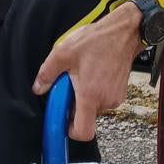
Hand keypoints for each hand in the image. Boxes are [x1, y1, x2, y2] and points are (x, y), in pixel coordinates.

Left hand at [32, 2, 142, 140]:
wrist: (125, 32)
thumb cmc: (99, 40)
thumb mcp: (64, 52)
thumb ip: (47, 73)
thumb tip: (39, 88)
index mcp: (91, 95)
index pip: (83, 132)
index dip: (70, 131)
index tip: (62, 118)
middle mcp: (105, 100)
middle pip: (85, 116)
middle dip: (74, 103)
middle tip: (70, 82)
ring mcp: (115, 97)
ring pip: (93, 106)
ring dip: (85, 95)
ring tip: (83, 73)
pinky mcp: (120, 92)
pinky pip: (102, 98)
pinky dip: (95, 90)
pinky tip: (93, 72)